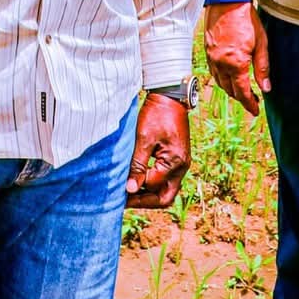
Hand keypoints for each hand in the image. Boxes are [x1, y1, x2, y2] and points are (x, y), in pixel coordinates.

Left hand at [126, 95, 190, 209]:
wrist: (170, 96)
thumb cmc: (156, 115)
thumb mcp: (144, 139)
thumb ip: (137, 165)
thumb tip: (130, 189)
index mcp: (175, 162)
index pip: (153, 186)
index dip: (135, 189)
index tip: (117, 190)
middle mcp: (181, 167)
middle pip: (165, 197)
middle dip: (145, 202)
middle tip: (124, 200)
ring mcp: (181, 164)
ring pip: (165, 190)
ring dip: (148, 194)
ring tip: (128, 191)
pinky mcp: (177, 159)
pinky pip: (165, 179)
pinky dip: (152, 183)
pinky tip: (137, 179)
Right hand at [205, 0, 270, 116]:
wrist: (227, 2)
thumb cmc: (246, 20)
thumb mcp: (261, 44)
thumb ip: (262, 68)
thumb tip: (265, 88)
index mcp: (236, 63)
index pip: (242, 92)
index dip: (249, 104)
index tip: (255, 111)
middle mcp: (221, 64)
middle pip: (230, 91)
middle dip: (242, 98)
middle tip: (253, 100)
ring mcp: (212, 58)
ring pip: (220, 83)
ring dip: (231, 90)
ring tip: (243, 90)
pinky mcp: (207, 52)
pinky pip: (214, 73)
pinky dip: (222, 79)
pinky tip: (230, 77)